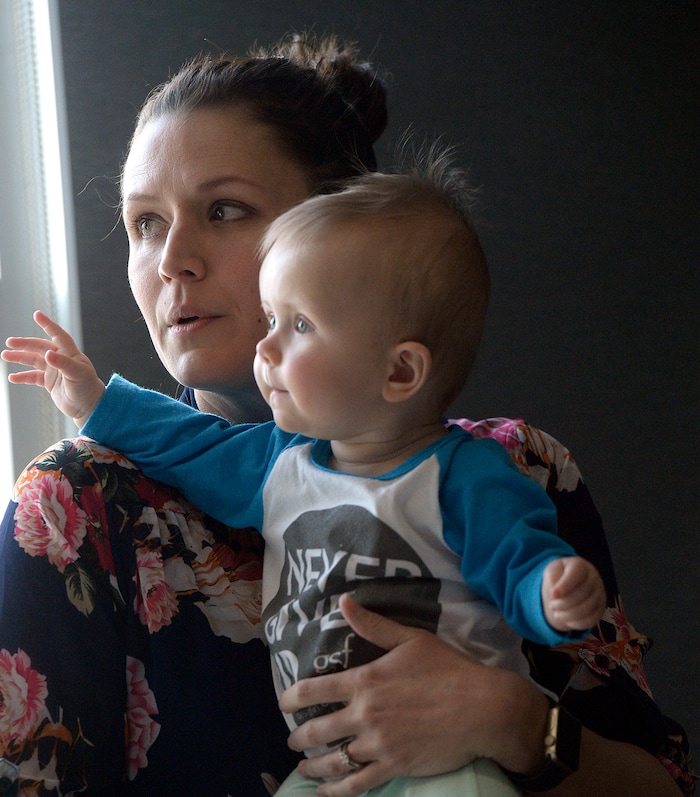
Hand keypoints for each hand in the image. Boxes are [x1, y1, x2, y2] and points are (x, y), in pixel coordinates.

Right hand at [2, 310, 104, 427]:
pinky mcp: (49, 382)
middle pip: (40, 347)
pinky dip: (22, 376)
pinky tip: (12, 377)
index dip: (48, 325)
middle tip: (9, 342)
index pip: (58, 335)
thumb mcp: (77, 374)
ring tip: (5, 355)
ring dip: (20, 357)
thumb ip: (63, 364)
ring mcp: (54, 370)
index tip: (37, 315)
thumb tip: (48, 354)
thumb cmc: (87, 388)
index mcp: (70, 353)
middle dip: (25, 344)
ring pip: (33, 360)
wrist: (88, 407)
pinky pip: (32, 376)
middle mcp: (61, 359)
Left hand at [278, 594, 549, 796]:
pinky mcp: (394, 767)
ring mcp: (378, 743)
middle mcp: (365, 713)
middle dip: (298, 736)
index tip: (284, 703)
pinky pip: (357, 784)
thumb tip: (343, 601)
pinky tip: (324, 792)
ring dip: (311, 766)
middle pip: (317, 729)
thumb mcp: (410, 639)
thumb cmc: (447, 669)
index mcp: (366, 680)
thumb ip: (373, 625)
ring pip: (333, 760)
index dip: (291, 698)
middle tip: (292, 739)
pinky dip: (336, 791)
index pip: (314, 689)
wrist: (482, 708)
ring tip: (302, 768)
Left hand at [542, 557, 605, 631]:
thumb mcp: (552, 571)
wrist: (568, 586)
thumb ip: (552, 577)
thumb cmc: (559, 576)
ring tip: (556, 613)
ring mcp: (600, 594)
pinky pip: (592, 619)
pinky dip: (577, 623)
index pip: (577, 573)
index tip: (553, 594)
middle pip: (583, 593)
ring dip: (569, 614)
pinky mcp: (600, 609)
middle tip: (551, 606)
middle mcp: (594, 578)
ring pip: (588, 608)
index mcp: (580, 565)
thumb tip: (555, 592)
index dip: (565, 585)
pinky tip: (566, 620)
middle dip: (564, 603)